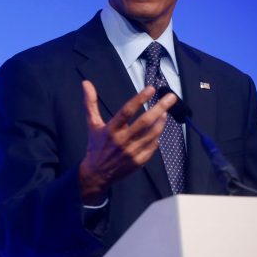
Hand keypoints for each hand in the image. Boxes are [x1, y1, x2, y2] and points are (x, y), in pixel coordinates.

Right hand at [78, 80, 177, 204]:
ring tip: (165, 112)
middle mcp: (122, 141)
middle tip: (171, 98)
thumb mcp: (92, 124)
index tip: (150, 89)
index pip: (127, 111)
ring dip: (161, 122)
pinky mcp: (139, 161)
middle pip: (144, 122)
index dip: (139, 99)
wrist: (97, 173)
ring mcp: (132, 152)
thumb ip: (90, 103)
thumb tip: (86, 84)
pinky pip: (153, 146)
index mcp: (110, 130)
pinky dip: (157, 136)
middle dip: (160, 108)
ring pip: (152, 134)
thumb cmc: (96, 146)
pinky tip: (158, 129)